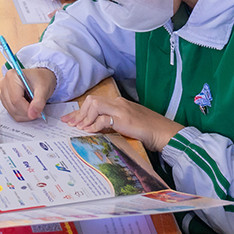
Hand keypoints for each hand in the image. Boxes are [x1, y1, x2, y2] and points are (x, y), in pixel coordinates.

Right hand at [0, 67, 56, 121]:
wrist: (41, 78)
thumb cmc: (42, 80)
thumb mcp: (44, 89)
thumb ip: (39, 102)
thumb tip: (32, 114)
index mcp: (12, 76)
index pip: (15, 99)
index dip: (26, 109)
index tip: (37, 113)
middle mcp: (4, 83)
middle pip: (12, 106)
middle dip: (26, 112)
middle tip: (38, 111)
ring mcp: (3, 92)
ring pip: (12, 111)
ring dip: (24, 114)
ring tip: (34, 106)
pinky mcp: (4, 99)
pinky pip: (11, 112)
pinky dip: (22, 114)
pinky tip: (29, 107)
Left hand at [62, 95, 183, 150]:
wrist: (163, 132)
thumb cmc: (147, 130)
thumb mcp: (126, 125)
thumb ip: (112, 123)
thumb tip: (96, 128)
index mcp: (119, 103)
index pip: (94, 102)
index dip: (80, 111)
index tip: (70, 120)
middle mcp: (119, 103)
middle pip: (91, 100)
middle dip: (79, 113)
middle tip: (70, 124)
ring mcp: (121, 110)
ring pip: (95, 105)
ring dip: (85, 118)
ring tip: (81, 128)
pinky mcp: (124, 119)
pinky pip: (103, 118)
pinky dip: (94, 125)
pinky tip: (90, 131)